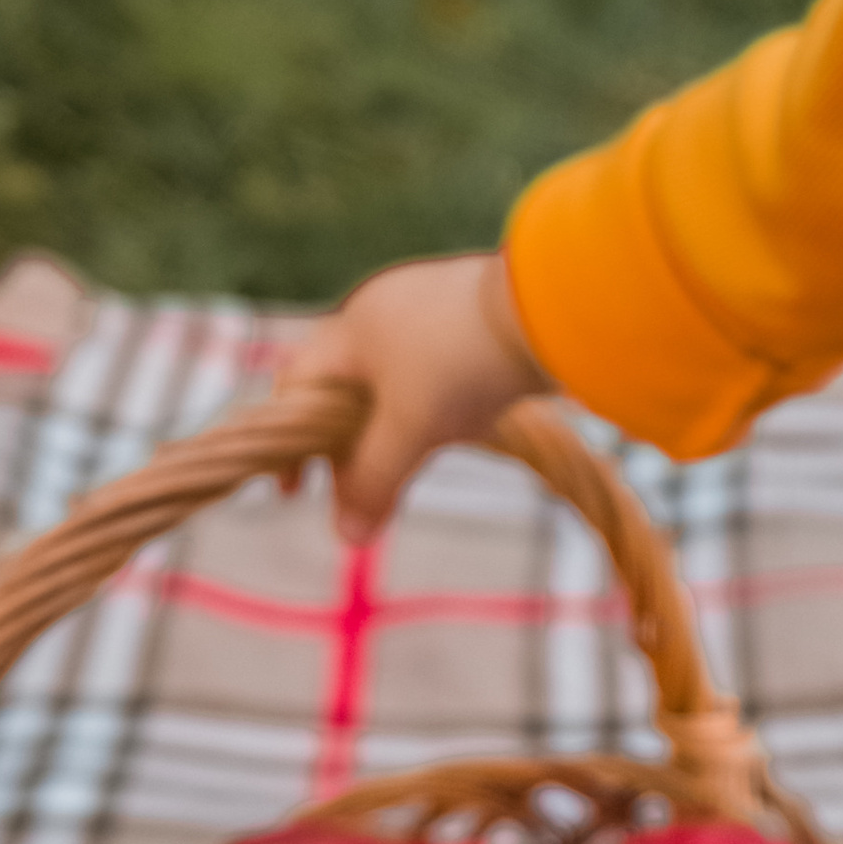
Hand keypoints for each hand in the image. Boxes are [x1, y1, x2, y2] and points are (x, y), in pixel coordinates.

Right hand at [282, 251, 546, 538]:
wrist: (554, 307)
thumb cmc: (464, 364)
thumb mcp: (410, 429)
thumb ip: (372, 481)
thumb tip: (345, 536)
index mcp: (352, 328)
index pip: (298, 385)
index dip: (288, 442)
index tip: (294, 490)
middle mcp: (386, 311)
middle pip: (347, 385)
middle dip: (347, 441)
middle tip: (355, 491)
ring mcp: (433, 310)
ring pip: (396, 380)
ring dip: (396, 425)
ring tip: (409, 464)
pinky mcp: (477, 320)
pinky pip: (441, 371)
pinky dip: (438, 405)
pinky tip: (463, 425)